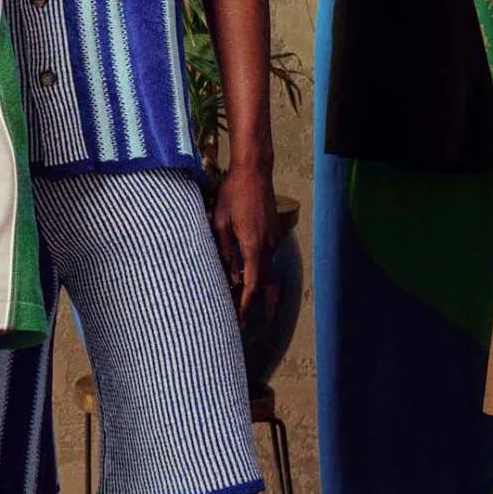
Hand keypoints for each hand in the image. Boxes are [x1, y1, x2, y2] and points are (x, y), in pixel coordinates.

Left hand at [210, 162, 277, 320]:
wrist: (254, 172)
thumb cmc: (232, 194)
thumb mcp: (219, 223)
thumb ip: (223, 251)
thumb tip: (228, 276)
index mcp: (252, 245)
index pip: (251, 285)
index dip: (245, 306)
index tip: (238, 321)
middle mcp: (267, 246)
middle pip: (260, 283)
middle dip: (248, 302)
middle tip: (236, 319)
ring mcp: (273, 240)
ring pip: (263, 271)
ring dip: (251, 286)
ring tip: (235, 299)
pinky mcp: (272, 233)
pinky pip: (264, 259)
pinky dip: (255, 271)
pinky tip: (242, 274)